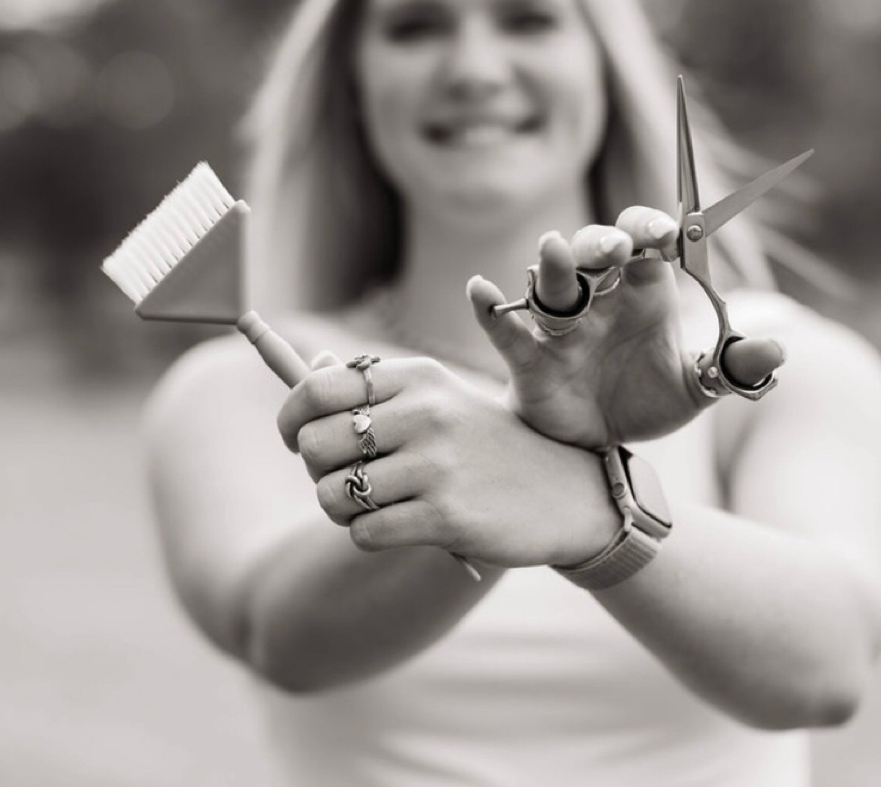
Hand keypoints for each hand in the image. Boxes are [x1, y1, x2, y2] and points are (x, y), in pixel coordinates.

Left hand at [276, 357, 619, 568]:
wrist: (563, 490)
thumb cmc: (484, 442)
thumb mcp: (439, 397)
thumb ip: (373, 388)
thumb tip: (305, 373)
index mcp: (418, 376)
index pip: (318, 389)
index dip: (291, 418)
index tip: (296, 438)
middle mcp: (426, 413)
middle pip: (315, 444)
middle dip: (316, 469)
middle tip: (344, 476)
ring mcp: (436, 465)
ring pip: (332, 494)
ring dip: (340, 507)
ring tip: (371, 504)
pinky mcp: (446, 517)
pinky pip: (363, 532)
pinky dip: (368, 534)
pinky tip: (398, 524)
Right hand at [468, 207, 784, 449]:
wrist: (602, 446)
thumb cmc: (646, 400)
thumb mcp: (696, 386)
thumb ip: (733, 366)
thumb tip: (779, 352)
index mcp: (640, 292)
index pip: (644, 243)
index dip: (652, 229)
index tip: (670, 233)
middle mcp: (598, 299)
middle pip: (592, 252)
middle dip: (602, 243)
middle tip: (618, 250)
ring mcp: (561, 328)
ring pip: (551, 285)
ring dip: (552, 268)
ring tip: (552, 252)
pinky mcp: (530, 360)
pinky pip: (507, 330)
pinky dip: (491, 310)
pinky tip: (479, 289)